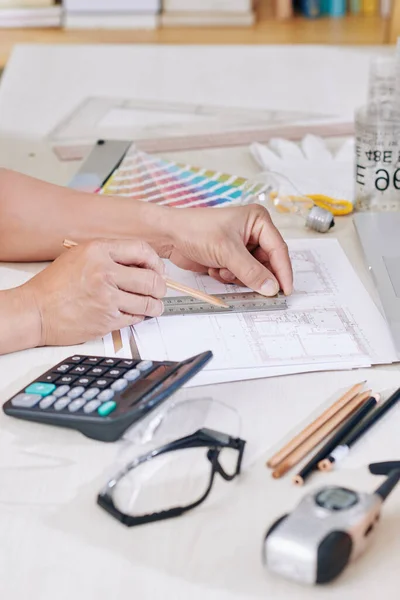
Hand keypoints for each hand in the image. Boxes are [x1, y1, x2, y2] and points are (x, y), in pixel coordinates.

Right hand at [25, 239, 165, 346]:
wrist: (35, 311)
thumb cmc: (54, 285)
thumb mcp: (79, 256)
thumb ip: (109, 255)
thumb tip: (141, 264)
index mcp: (98, 251)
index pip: (142, 250)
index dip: (155, 262)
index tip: (157, 269)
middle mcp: (104, 273)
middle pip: (151, 280)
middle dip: (160, 287)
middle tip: (159, 290)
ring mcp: (106, 299)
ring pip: (148, 303)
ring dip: (155, 305)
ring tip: (153, 305)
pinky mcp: (106, 321)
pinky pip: (135, 319)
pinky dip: (139, 317)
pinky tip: (134, 313)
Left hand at [165, 204, 292, 295]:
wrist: (168, 236)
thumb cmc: (195, 230)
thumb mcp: (227, 251)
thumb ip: (251, 271)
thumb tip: (271, 287)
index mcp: (258, 221)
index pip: (278, 250)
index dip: (283, 272)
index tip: (285, 290)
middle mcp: (253, 233)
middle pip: (267, 264)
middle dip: (252, 274)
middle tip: (245, 282)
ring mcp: (241, 247)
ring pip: (252, 273)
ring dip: (236, 276)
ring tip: (220, 268)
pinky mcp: (229, 258)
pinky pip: (239, 276)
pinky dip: (227, 276)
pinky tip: (213, 267)